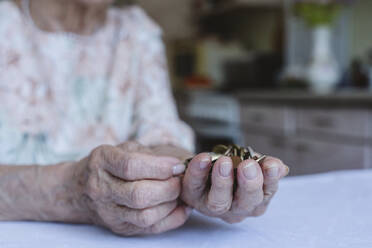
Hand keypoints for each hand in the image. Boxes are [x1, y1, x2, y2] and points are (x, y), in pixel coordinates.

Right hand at [76, 142, 191, 235]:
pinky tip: (180, 207)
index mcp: (102, 162)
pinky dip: (171, 219)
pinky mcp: (119, 228)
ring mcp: (108, 212)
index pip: (131, 167)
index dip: (159, 167)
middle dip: (168, 188)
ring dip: (170, 204)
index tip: (177, 165)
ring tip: (178, 193)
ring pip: (144, 216)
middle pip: (139, 195)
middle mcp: (101, 188)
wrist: (79, 189)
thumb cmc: (109, 165)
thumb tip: (177, 166)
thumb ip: (148, 155)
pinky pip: (150, 228)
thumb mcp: (124, 149)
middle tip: (179, 180)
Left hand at [181, 153, 288, 222]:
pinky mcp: (192, 195)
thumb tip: (280, 167)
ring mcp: (212, 205)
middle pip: (245, 204)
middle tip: (248, 166)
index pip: (266, 192)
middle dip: (249, 184)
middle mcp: (235, 208)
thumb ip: (265, 166)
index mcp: (254, 200)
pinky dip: (198, 171)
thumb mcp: (250, 164)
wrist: (203, 166)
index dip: (270, 179)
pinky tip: (204, 159)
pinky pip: (195, 184)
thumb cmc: (231, 167)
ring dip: (222, 181)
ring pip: (219, 201)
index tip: (272, 165)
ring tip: (224, 162)